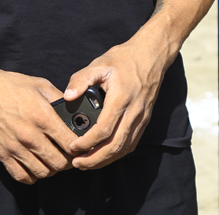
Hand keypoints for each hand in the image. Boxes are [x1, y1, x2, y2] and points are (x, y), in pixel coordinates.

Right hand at [0, 69, 77, 183]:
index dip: (79, 147)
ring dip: (52, 169)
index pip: (69, 142)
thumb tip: (74, 111)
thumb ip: (59, 99)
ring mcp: (15, 148)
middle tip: (70, 156)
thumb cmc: (12, 86)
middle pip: (58, 162)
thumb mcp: (41, 85)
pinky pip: (22, 176)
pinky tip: (36, 167)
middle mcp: (30, 136)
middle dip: (68, 161)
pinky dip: (32, 176)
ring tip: (54, 161)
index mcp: (43, 117)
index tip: (81, 145)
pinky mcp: (3, 155)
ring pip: (43, 172)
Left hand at [63, 35, 170, 169]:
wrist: (151, 55)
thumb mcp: (100, 64)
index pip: (104, 129)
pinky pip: (131, 143)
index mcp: (121, 98)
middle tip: (76, 163)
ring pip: (124, 148)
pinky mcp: (144, 120)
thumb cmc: (124, 59)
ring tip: (86, 163)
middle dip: (94, 159)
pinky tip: (103, 155)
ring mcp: (141, 118)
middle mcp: (134, 111)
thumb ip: (81, 79)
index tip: (72, 147)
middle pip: (114, 146)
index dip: (87, 143)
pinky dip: (116, 153)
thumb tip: (67, 97)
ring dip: (105, 160)